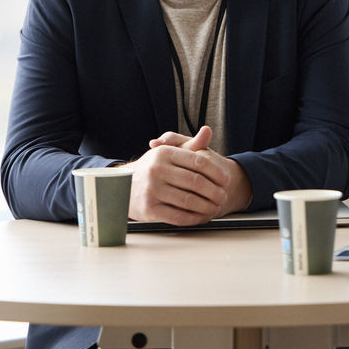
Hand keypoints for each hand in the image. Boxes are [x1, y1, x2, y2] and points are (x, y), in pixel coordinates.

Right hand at [124, 125, 251, 224]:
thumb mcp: (169, 153)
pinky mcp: (149, 210)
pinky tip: (201, 216)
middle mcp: (157, 170)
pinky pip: (177, 216)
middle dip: (214, 191)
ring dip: (207, 206)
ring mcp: (151, 190)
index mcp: (164, 153)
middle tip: (224, 196)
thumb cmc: (152, 169)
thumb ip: (191, 145)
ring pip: (188, 200)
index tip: (226, 179)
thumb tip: (207, 131)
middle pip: (195, 182)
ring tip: (216, 207)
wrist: (122, 186)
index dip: (216, 171)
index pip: (198, 161)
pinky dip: (193, 218)